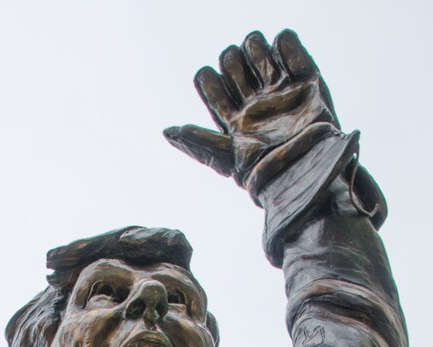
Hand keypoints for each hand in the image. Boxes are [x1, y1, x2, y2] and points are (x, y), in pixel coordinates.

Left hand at [164, 30, 340, 197]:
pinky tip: (283, 62)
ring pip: (256, 47)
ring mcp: (278, 89)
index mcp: (231, 118)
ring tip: (264, 70)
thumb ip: (198, 143)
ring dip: (255, 47)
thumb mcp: (226, 161)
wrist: (309, 169)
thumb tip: (167, 131)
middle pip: (231, 61)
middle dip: (233, 61)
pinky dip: (283, 43)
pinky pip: (288, 44)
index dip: (209, 80)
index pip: (209, 83)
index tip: (217, 87)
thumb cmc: (266, 173)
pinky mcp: (306, 80)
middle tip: (244, 82)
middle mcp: (253, 101)